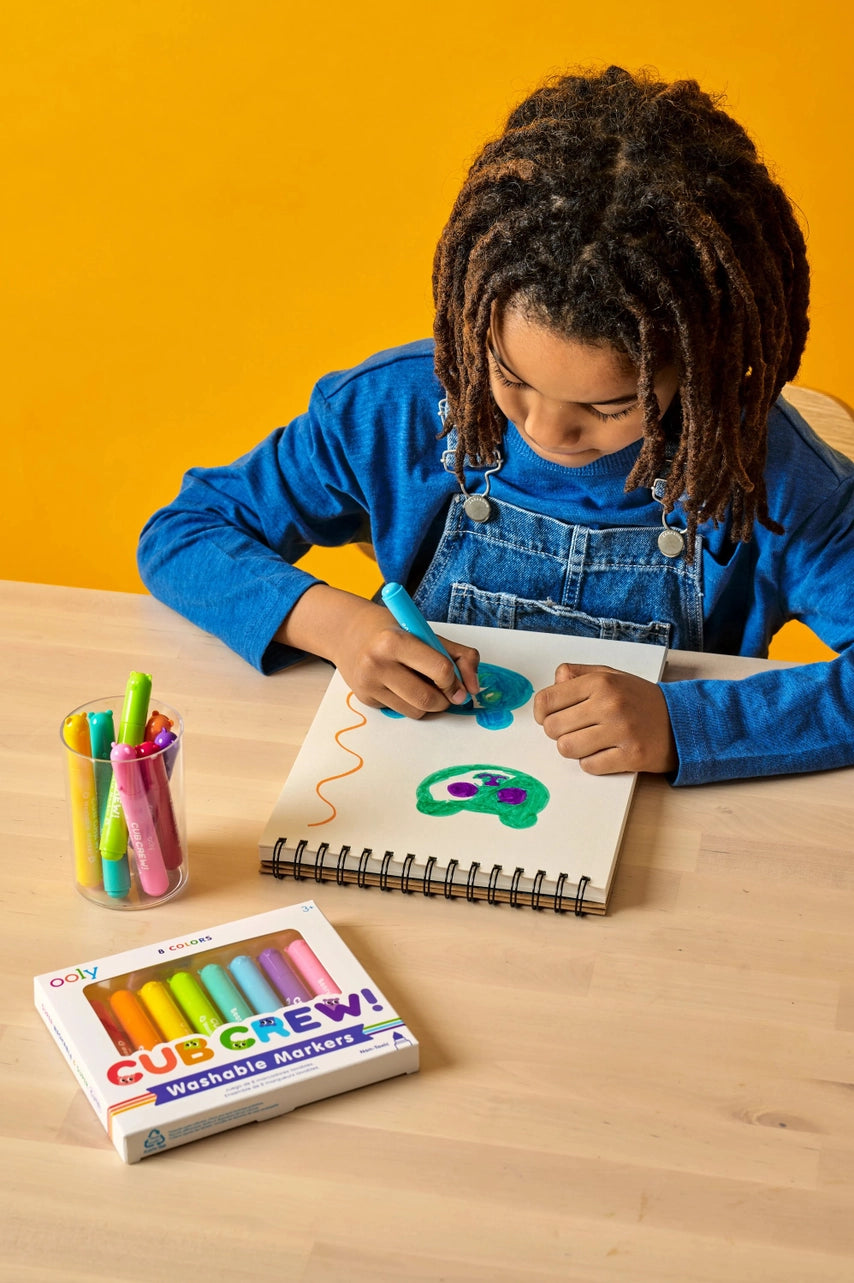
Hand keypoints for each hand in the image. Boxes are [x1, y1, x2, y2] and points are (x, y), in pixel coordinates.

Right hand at [277, 585, 479, 716]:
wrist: (346, 632)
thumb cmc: (390, 629)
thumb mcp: (424, 630)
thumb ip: (457, 654)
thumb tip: (473, 688)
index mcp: (395, 641)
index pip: (440, 670)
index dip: (455, 680)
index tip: (456, 680)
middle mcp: (377, 664)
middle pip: (428, 699)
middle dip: (445, 699)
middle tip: (447, 690)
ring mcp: (369, 685)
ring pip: (416, 711)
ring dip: (429, 704)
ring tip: (423, 684)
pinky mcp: (365, 699)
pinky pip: (400, 711)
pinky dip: (409, 703)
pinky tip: (401, 684)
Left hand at [533, 662, 676, 774]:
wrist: (683, 720)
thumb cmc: (641, 700)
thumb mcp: (611, 676)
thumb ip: (579, 675)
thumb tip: (554, 683)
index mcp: (600, 682)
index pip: (547, 700)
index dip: (542, 713)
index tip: (549, 717)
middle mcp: (609, 704)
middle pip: (553, 727)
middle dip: (559, 732)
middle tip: (575, 730)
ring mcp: (620, 730)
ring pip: (567, 748)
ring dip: (574, 749)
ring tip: (589, 743)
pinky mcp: (631, 756)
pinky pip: (589, 766)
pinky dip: (592, 763)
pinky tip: (605, 753)